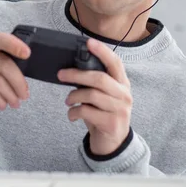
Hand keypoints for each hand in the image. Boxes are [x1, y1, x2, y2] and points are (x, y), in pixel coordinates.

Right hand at [0, 32, 30, 112]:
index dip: (14, 45)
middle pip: (4, 65)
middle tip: (25, 95)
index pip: (1, 39)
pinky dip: (0, 100)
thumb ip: (9, 62)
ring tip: (15, 103)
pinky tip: (3, 104)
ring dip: (10, 95)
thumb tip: (25, 81)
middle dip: (18, 83)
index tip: (27, 54)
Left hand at [57, 38, 132, 155]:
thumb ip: (95, 84)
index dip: (102, 51)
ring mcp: (120, 109)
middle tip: (61, 75)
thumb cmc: (104, 114)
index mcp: (122, 83)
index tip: (88, 42)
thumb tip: (72, 69)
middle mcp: (124, 94)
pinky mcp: (111, 123)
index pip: (115, 63)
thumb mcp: (103, 96)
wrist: (113, 143)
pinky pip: (87, 112)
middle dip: (76, 75)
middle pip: (99, 78)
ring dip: (73, 96)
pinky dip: (74, 112)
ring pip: (92, 95)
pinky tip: (72, 115)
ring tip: (68, 101)